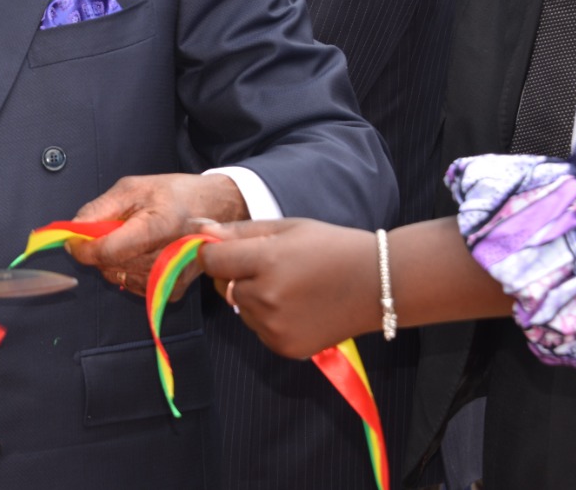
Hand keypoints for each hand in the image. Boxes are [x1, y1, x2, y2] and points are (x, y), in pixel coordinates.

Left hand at [67, 173, 247, 296]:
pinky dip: (126, 270)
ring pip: (117, 277)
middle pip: (111, 266)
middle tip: (110, 229)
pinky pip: (131, 285)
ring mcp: (171, 279)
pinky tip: (141, 252)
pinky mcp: (172, 291)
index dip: (83, 247)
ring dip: (113, 260)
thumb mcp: (133, 188)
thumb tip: (72, 231)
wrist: (216, 209)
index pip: (108, 251)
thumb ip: (99, 209)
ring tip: (131, 238)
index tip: (74, 238)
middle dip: (99, 249)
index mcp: (158, 227)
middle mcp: (167, 259)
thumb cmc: (176, 194)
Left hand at [196, 218, 379, 358]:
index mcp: (266, 262)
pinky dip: (268, 319)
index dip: (215, 252)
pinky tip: (297, 306)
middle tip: (272, 266)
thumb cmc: (331, 247)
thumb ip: (240, 232)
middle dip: (236, 275)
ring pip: (240, 309)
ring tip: (290, 286)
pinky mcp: (284, 347)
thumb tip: (199, 230)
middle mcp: (266, 298)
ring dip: (252, 298)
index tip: (228, 248)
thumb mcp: (287, 228)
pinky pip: (258, 329)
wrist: (377, 285)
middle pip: (223, 287)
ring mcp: (275, 327)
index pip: (211, 261)